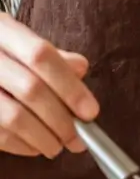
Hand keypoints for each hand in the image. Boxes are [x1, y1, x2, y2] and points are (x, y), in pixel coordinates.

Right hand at [0, 13, 98, 157]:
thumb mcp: (20, 42)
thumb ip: (52, 57)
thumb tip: (79, 69)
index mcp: (2, 31)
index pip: (41, 56)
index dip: (70, 87)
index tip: (91, 112)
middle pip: (31, 90)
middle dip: (62, 120)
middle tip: (78, 139)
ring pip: (14, 117)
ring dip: (44, 138)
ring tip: (58, 146)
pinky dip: (22, 146)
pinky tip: (35, 146)